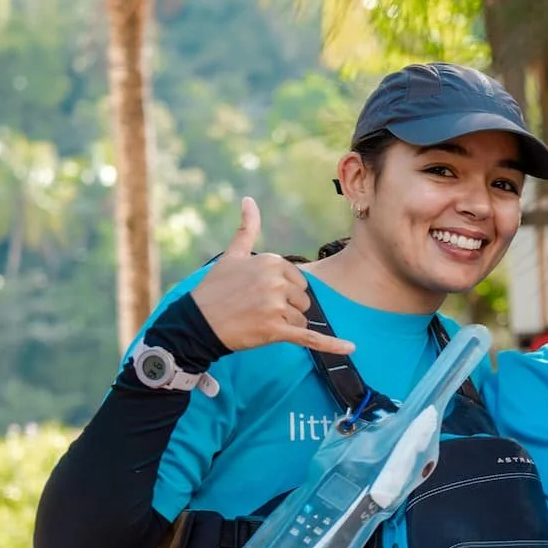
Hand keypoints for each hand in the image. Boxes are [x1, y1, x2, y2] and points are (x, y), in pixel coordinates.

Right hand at [190, 198, 354, 356]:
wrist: (196, 322)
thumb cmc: (214, 289)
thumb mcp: (232, 255)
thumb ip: (247, 229)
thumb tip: (249, 200)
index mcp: (272, 261)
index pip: (298, 281)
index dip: (282, 292)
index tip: (257, 294)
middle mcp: (276, 281)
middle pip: (303, 300)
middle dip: (286, 308)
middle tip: (256, 310)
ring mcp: (276, 305)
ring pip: (301, 319)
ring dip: (285, 325)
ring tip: (257, 322)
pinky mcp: (276, 329)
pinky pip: (310, 337)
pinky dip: (331, 344)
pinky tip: (351, 347)